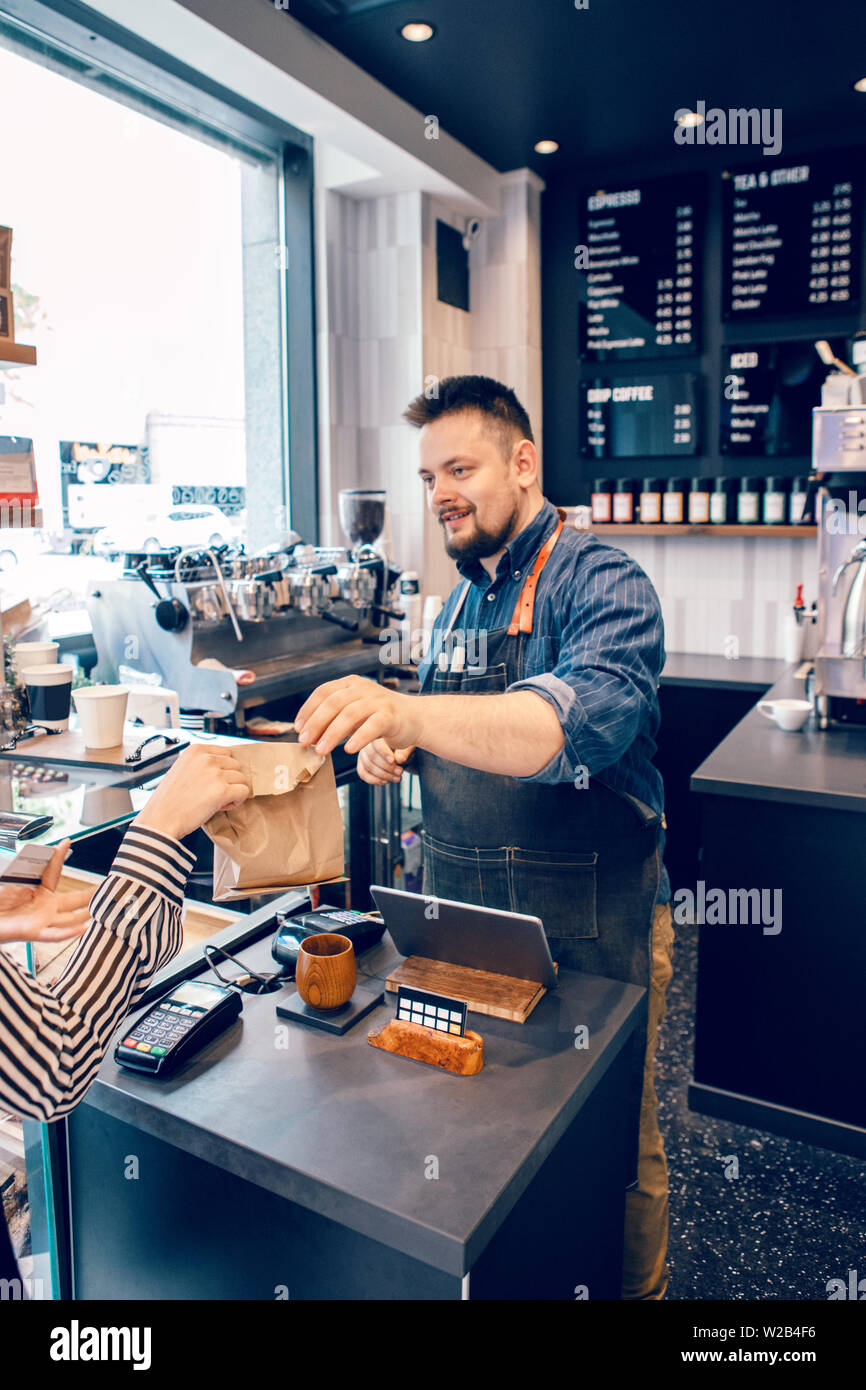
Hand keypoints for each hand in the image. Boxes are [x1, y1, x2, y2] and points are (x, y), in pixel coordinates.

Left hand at [0, 839, 92, 944]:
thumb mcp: (9, 880)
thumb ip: (25, 868)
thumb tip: (38, 850)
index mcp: (38, 893)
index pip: (53, 872)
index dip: (59, 856)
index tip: (67, 842)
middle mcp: (44, 907)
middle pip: (73, 901)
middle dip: (90, 894)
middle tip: (108, 887)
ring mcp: (41, 921)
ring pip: (69, 919)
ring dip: (86, 914)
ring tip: (102, 908)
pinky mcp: (32, 933)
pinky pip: (54, 935)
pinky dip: (68, 933)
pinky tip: (83, 928)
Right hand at [132, 744, 250, 841]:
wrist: (160, 819)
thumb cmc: (169, 800)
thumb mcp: (182, 769)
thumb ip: (201, 764)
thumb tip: (224, 767)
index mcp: (196, 750)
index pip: (227, 753)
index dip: (223, 769)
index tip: (212, 781)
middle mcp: (207, 758)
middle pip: (236, 766)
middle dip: (228, 780)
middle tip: (212, 793)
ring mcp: (215, 774)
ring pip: (241, 779)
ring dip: (232, 791)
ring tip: (215, 801)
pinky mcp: (222, 790)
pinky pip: (244, 792)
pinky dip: (236, 801)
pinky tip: (221, 806)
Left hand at [295, 675, 418, 756]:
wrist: (414, 719)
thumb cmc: (378, 718)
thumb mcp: (353, 712)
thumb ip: (333, 718)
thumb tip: (306, 735)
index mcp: (350, 683)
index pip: (323, 692)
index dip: (308, 710)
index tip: (298, 728)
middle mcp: (363, 688)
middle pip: (333, 702)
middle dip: (316, 723)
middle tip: (305, 742)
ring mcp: (378, 700)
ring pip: (350, 714)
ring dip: (332, 733)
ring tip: (321, 750)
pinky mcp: (390, 715)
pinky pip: (372, 726)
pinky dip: (359, 737)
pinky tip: (348, 749)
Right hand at [357, 738, 414, 785]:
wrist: (404, 746)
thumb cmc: (407, 742)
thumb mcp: (410, 745)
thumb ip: (405, 751)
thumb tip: (399, 759)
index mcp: (380, 728)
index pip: (376, 740)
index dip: (384, 752)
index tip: (393, 761)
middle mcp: (369, 739)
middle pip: (372, 756)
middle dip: (388, 767)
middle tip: (400, 771)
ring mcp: (364, 750)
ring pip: (368, 766)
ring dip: (383, 775)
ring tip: (396, 777)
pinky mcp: (361, 761)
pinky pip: (362, 773)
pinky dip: (374, 780)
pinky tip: (385, 780)